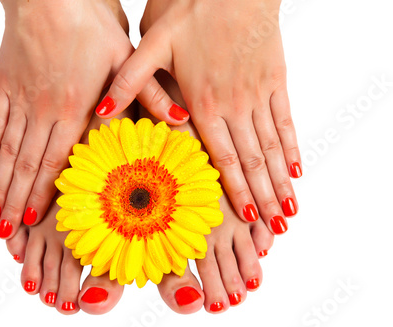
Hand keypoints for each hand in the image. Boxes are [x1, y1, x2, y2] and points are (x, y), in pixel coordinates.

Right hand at [0, 0, 183, 238]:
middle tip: (8, 234)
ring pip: (7, 152)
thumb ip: (151, 94)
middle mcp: (43, 109)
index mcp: (74, 107)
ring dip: (1, 187)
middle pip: (28, 166)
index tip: (33, 223)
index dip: (45, 196)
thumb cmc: (92, 22)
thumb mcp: (128, 56)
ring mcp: (20, 98)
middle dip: (18, 203)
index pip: (57, 162)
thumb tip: (181, 121)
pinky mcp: (4, 85)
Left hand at [96, 0, 300, 232]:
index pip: (222, 157)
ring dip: (280, 182)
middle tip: (273, 230)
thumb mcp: (151, 43)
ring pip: (272, 147)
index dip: (234, 191)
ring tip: (288, 211)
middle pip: (252, 161)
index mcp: (203, 102)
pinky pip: (286, 121)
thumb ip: (129, 81)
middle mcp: (235, 105)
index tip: (246, 219)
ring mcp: (258, 94)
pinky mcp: (275, 80)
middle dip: (262, 197)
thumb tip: (102, 112)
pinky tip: (298, 170)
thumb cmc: (191, 9)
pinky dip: (292, 148)